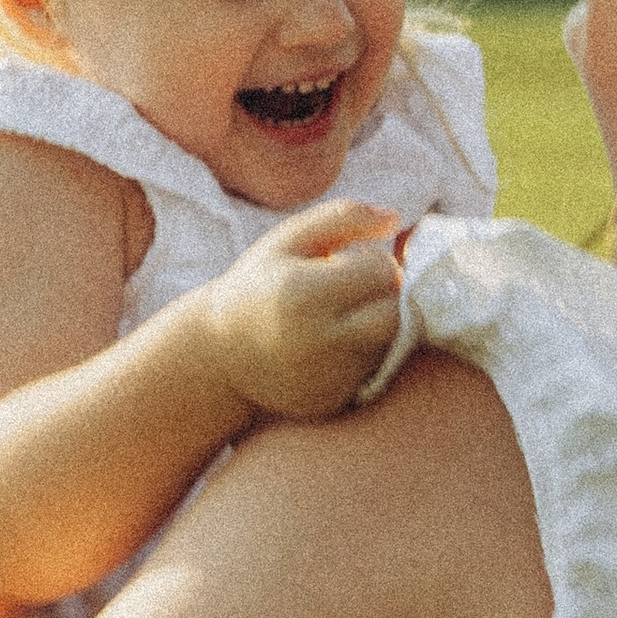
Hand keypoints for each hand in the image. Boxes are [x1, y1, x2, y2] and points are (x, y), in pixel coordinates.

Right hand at [204, 196, 405, 421]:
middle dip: (385, 295)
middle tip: (358, 287)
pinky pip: (371, 370)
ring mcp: (326, 377)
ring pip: (387, 344)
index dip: (372, 260)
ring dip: (376, 323)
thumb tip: (395, 219)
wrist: (221, 353)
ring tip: (342, 313)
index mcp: (302, 294)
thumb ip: (342, 218)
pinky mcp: (333, 400)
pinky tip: (332, 341)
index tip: (349, 259)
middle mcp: (317, 343)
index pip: (381, 273)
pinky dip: (363, 351)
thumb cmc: (258, 285)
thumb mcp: (289, 240)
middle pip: (393, 316)